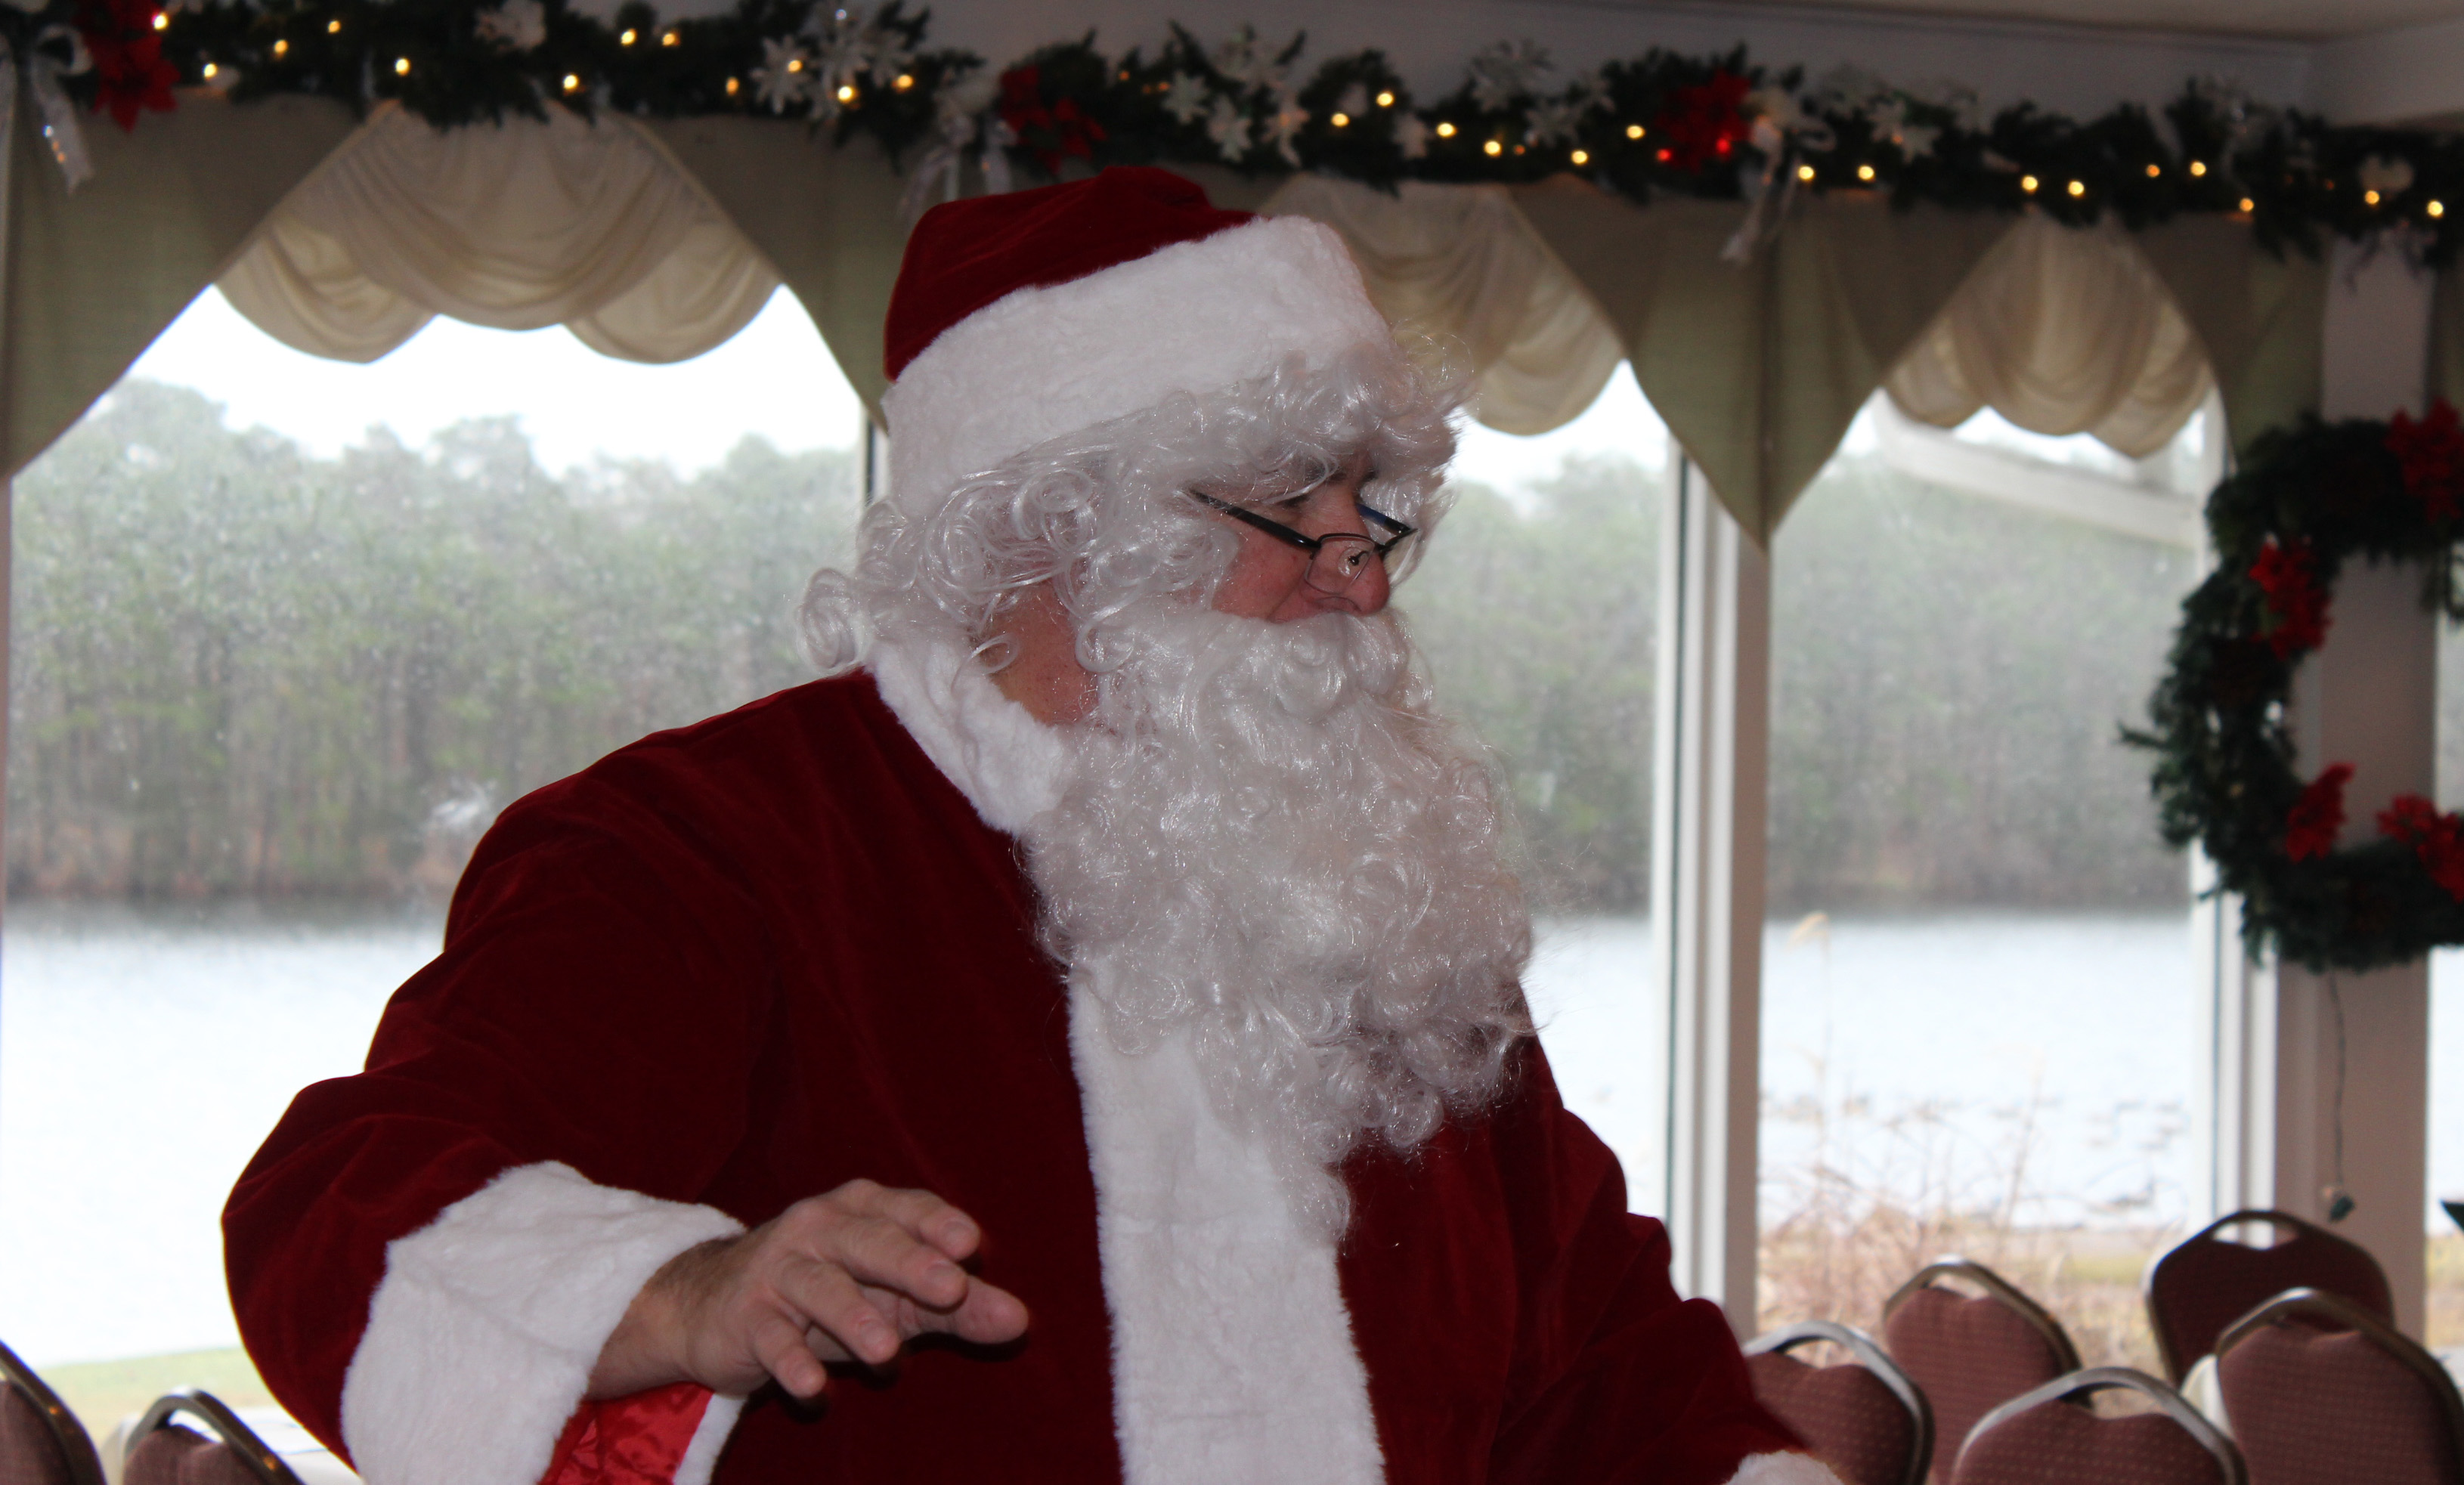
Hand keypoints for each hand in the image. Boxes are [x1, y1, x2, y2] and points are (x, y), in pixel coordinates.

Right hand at [586, 1179, 1029, 1400]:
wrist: (712, 1306)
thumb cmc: (825, 1295)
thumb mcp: (894, 1296)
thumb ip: (958, 1306)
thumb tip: (1020, 1321)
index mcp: (862, 1211)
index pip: (906, 1209)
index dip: (938, 1223)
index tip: (972, 1244)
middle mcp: (819, 1228)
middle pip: (869, 1241)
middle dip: (910, 1263)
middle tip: (951, 1288)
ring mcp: (779, 1269)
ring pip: (821, 1288)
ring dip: (854, 1318)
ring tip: (888, 1352)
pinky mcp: (746, 1315)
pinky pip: (772, 1337)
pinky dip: (791, 1361)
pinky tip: (812, 1388)